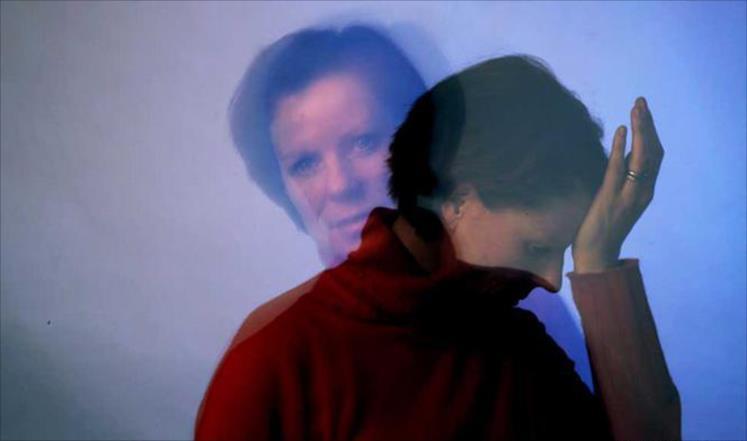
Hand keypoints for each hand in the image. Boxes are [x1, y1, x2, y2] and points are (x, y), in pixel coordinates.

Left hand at [572, 97, 663, 272]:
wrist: (596, 256)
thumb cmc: (601, 228)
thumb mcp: (615, 200)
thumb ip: (620, 180)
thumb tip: (617, 157)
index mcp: (644, 191)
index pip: (654, 156)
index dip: (651, 132)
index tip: (643, 112)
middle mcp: (642, 192)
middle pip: (652, 151)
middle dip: (648, 125)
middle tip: (641, 102)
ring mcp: (628, 195)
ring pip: (641, 157)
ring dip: (639, 130)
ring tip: (636, 110)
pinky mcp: (611, 198)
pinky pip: (618, 169)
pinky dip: (621, 148)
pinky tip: (621, 131)